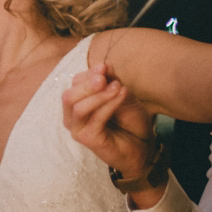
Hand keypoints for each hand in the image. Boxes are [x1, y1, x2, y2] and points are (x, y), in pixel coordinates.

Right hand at [62, 64, 158, 179]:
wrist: (143, 147)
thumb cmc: (130, 122)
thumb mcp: (122, 95)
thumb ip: (112, 81)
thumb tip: (105, 64)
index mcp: (77, 104)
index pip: (75, 84)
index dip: (89, 74)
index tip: (105, 67)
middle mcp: (72, 117)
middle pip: (69, 96)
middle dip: (87, 84)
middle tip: (104, 77)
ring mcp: (78, 130)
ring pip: (78, 107)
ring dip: (98, 94)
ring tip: (117, 86)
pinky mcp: (88, 139)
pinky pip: (95, 118)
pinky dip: (109, 104)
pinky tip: (122, 95)